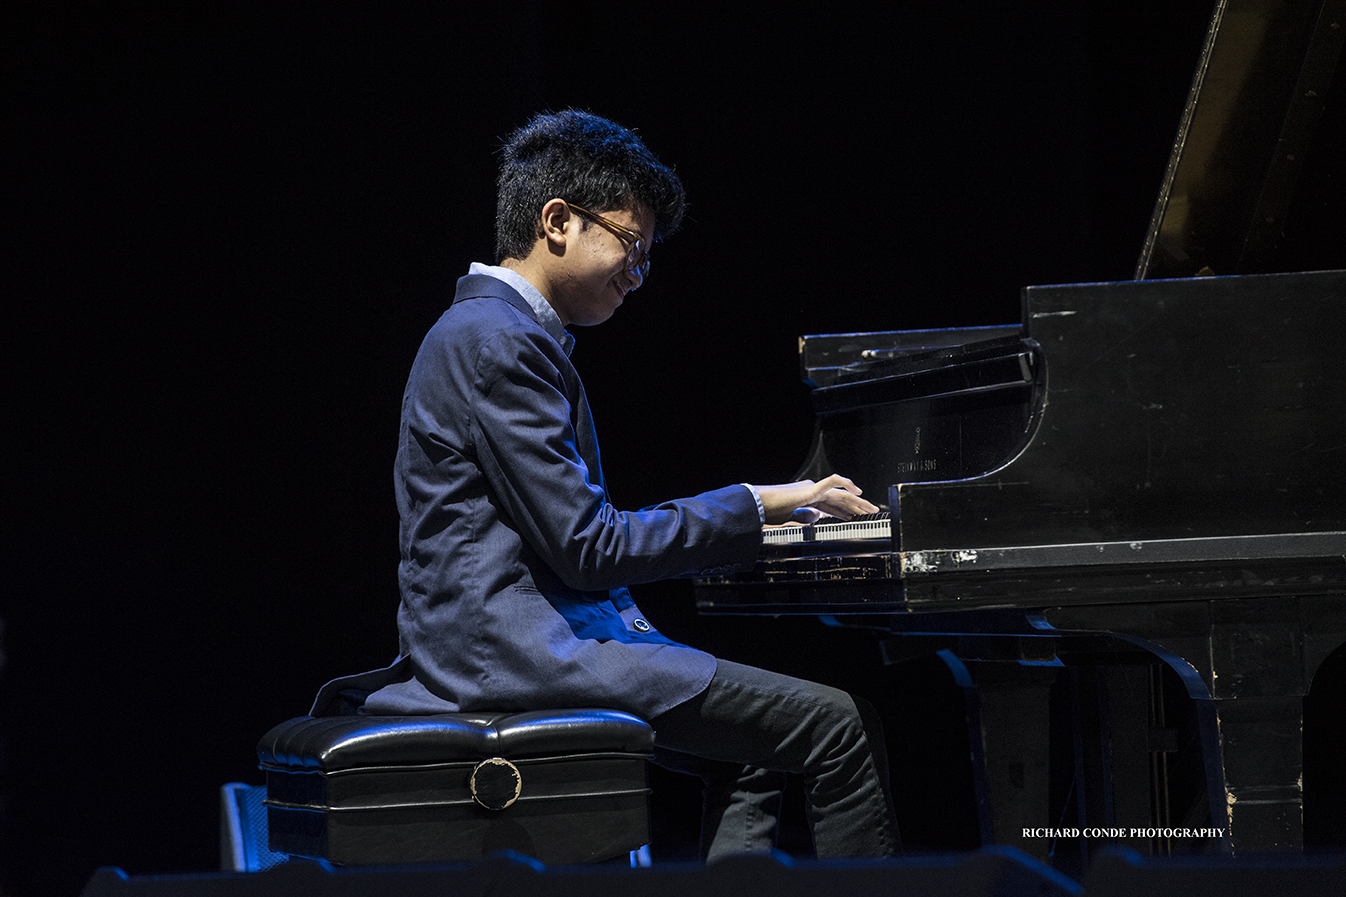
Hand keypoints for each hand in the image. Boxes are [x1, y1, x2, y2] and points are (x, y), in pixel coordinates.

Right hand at [754, 475, 878, 525]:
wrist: (756, 507)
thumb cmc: (767, 513)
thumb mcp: (789, 520)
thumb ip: (804, 519)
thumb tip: (817, 519)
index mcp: (807, 500)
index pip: (831, 506)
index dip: (845, 512)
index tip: (857, 519)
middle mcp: (812, 492)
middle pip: (840, 499)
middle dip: (857, 506)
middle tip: (872, 513)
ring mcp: (812, 489)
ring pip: (842, 493)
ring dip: (858, 501)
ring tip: (871, 508)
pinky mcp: (810, 489)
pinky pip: (833, 481)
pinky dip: (846, 483)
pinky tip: (857, 490)